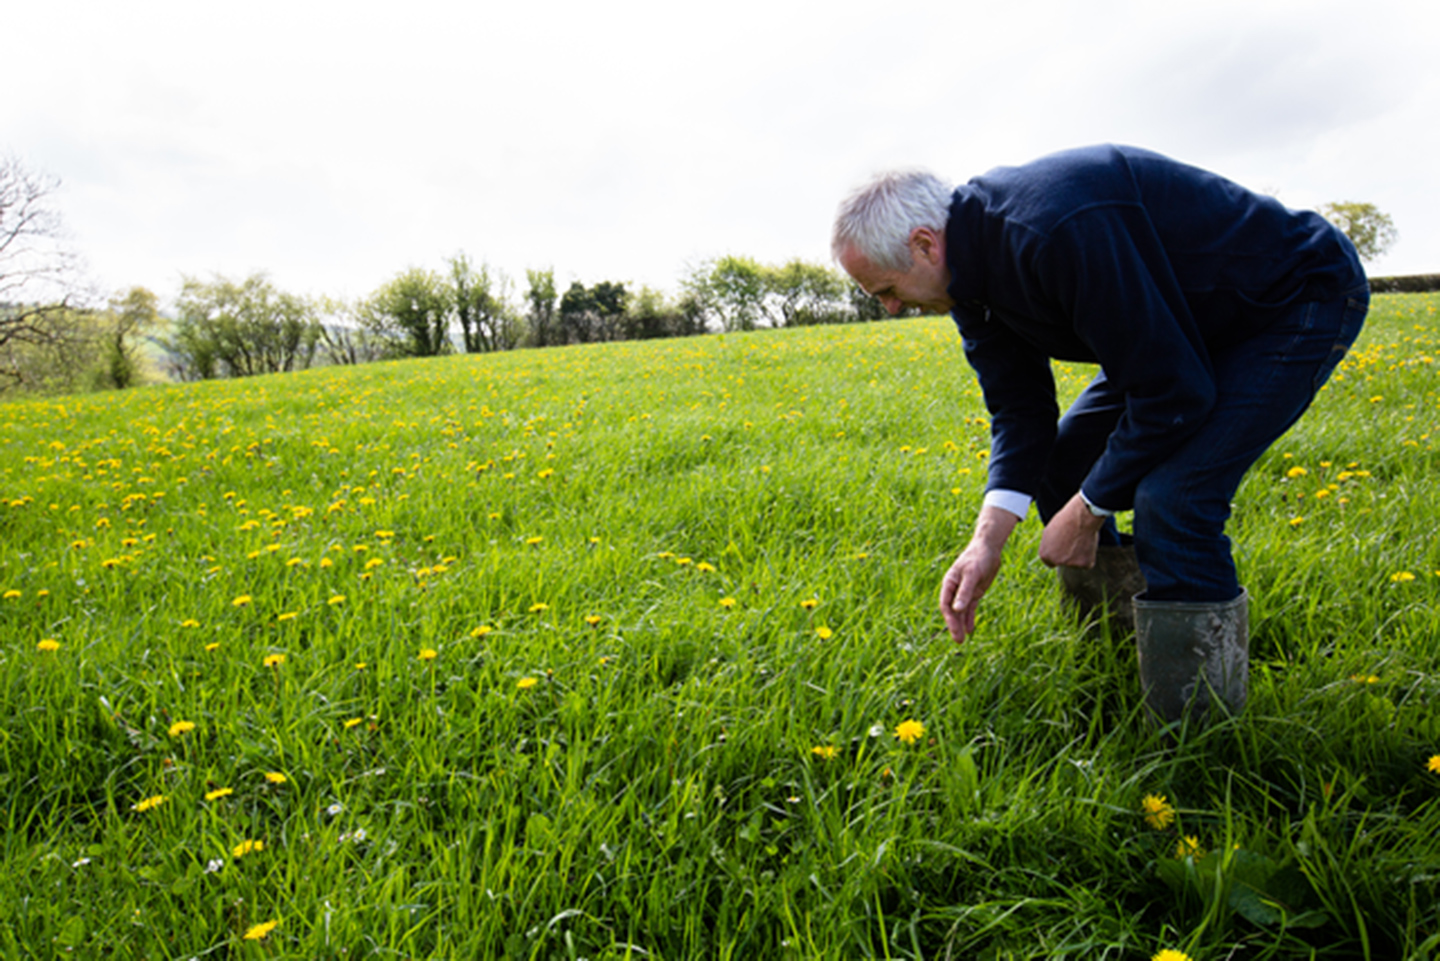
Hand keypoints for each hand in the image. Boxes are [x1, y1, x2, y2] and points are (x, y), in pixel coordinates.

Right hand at [939, 505, 1018, 643]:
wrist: (989, 548)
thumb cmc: (978, 558)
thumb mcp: (972, 575)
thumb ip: (964, 592)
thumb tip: (957, 610)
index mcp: (949, 583)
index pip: (946, 605)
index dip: (949, 619)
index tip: (955, 631)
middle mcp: (954, 589)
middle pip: (952, 611)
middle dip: (954, 626)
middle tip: (958, 641)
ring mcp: (964, 591)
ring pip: (960, 612)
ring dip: (961, 625)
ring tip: (962, 640)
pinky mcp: (974, 592)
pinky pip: (970, 609)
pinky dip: (969, 619)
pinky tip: (970, 630)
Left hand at [1038, 492, 1106, 568]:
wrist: (1082, 516)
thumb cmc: (1066, 520)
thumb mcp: (1049, 532)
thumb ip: (1049, 545)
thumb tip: (1052, 551)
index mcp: (1045, 554)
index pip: (1050, 562)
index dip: (1057, 555)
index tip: (1063, 550)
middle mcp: (1056, 561)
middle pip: (1063, 562)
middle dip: (1068, 555)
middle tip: (1074, 541)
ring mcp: (1070, 564)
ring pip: (1076, 563)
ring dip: (1079, 555)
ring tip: (1080, 539)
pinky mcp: (1084, 564)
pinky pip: (1087, 563)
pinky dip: (1089, 555)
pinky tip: (1087, 543)